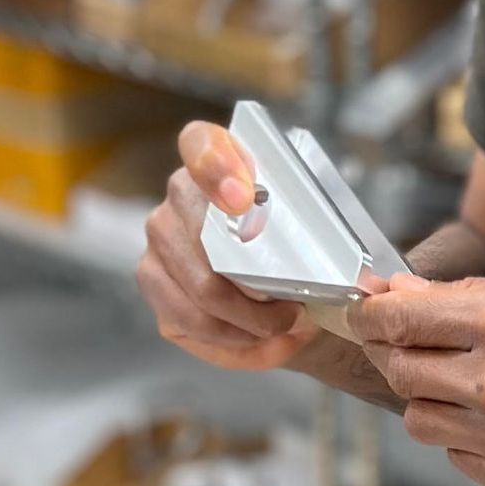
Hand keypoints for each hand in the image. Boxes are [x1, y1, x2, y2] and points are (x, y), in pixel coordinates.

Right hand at [137, 121, 318, 371]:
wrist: (292, 279)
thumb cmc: (303, 241)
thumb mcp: (318, 221)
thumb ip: (310, 223)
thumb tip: (328, 266)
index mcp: (220, 157)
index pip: (201, 144)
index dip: (217, 168)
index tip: (243, 200)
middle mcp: (180, 196)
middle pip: (203, 238)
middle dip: (255, 284)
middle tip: (297, 306)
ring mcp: (160, 241)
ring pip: (200, 290)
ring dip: (252, 320)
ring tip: (288, 326)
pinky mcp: (156, 285)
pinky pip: (192, 323)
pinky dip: (236, 341)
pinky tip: (266, 341)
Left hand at [348, 273, 484, 485]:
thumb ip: (480, 296)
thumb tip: (406, 294)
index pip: (402, 318)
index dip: (375, 313)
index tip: (369, 310)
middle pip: (400, 369)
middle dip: (399, 353)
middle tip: (418, 345)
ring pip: (421, 420)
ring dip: (433, 399)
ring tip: (477, 386)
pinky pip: (462, 459)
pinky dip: (471, 439)